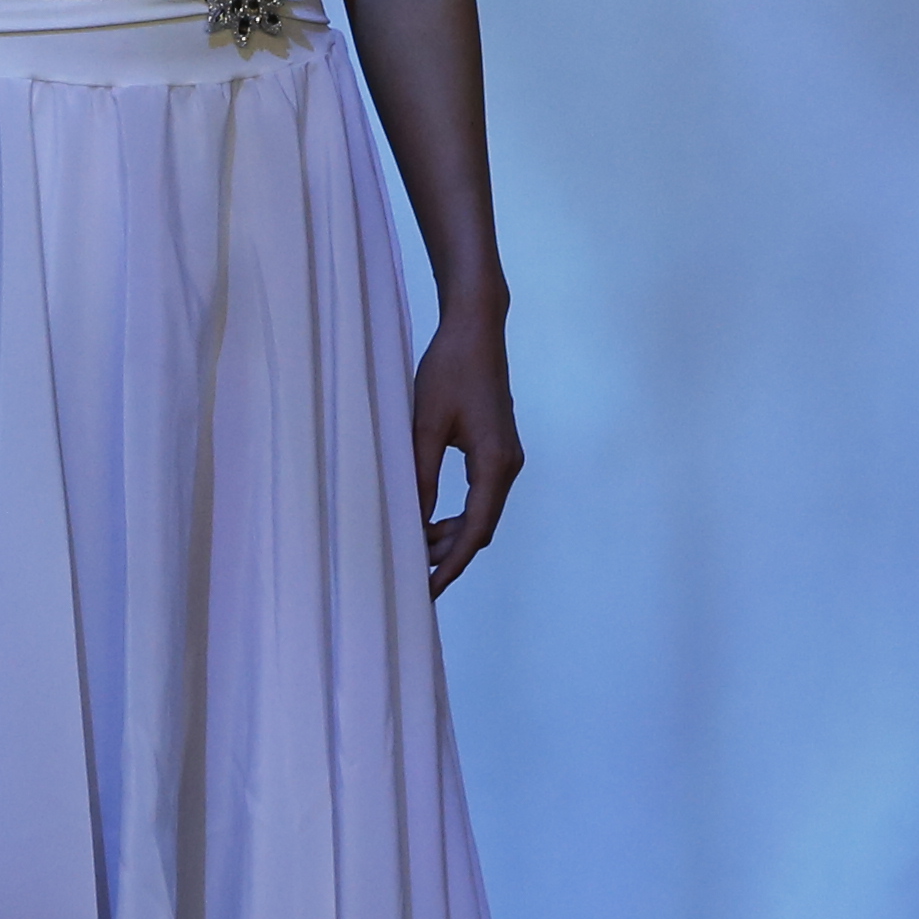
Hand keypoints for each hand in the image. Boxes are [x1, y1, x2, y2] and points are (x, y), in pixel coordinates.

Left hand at [410, 304, 519, 595]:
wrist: (476, 328)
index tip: (427, 589)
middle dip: (448, 554)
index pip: (475, 531)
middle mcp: (508, 466)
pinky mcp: (498, 448)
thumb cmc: (449, 370)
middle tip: (410, 571)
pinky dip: (458, 513)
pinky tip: (430, 517)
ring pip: (481, 512)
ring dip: (451, 533)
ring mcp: (506, 458)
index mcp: (495, 464)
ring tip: (414, 546)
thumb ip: (421, 475)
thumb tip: (414, 521)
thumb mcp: (425, 424)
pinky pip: (481, 494)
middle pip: (481, 528)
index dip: (451, 564)